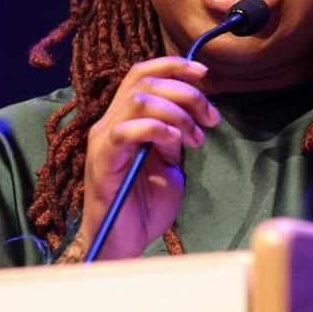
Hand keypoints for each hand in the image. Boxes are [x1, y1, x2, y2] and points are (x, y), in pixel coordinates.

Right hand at [72, 57, 221, 260]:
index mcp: (125, 120)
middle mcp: (109, 123)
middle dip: (185, 92)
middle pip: (144, 81)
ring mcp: (103, 140)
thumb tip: (187, 118)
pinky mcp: (102, 161)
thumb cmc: (143, 209)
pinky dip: (155, 128)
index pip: (142, 74)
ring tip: (195, 138)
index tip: (204, 74)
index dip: (173, 66)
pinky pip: (126, 131)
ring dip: (176, 113)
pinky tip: (174, 142)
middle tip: (210, 118)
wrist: (122, 245)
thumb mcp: (169, 165)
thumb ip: (174, 138)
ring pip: (138, 100)